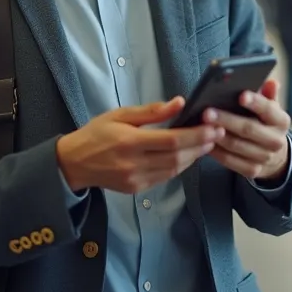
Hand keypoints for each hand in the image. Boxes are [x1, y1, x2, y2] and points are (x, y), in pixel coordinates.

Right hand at [55, 97, 224, 193]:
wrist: (74, 163)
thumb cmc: (96, 134)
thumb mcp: (120, 114)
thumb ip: (152, 111)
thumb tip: (179, 103)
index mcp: (129, 141)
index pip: (172, 141)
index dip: (196, 135)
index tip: (213, 127)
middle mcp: (134, 163)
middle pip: (178, 157)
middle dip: (201, 146)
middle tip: (218, 133)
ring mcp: (136, 179)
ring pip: (174, 170)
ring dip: (193, 157)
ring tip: (206, 143)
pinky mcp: (137, 189)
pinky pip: (165, 177)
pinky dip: (179, 166)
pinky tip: (187, 155)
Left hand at [201, 80, 290, 181]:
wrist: (274, 155)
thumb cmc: (264, 123)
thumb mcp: (270, 108)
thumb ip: (268, 94)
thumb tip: (271, 82)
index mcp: (281, 121)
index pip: (268, 110)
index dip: (255, 102)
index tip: (241, 95)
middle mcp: (276, 141)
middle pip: (248, 129)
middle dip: (226, 119)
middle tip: (207, 112)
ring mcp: (265, 157)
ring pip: (237, 146)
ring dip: (217, 136)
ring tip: (201, 126)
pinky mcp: (252, 170)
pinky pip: (230, 161)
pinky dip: (216, 151)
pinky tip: (203, 141)